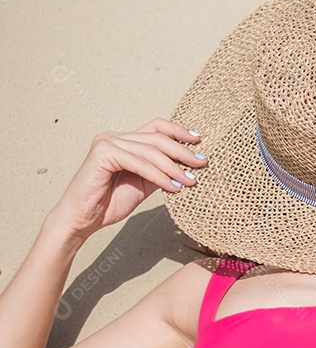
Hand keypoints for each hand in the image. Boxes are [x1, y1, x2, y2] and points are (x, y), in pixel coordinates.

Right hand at [49, 119, 206, 238]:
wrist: (82, 220)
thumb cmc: (110, 203)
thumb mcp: (144, 184)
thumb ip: (161, 171)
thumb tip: (189, 165)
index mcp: (124, 141)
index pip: (156, 127)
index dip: (178, 131)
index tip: (198, 141)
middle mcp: (114, 137)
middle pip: (157, 138)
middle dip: (182, 151)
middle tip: (201, 164)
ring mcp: (107, 142)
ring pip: (150, 151)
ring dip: (173, 167)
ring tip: (190, 181)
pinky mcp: (102, 153)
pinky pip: (139, 162)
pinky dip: (158, 175)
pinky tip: (172, 186)